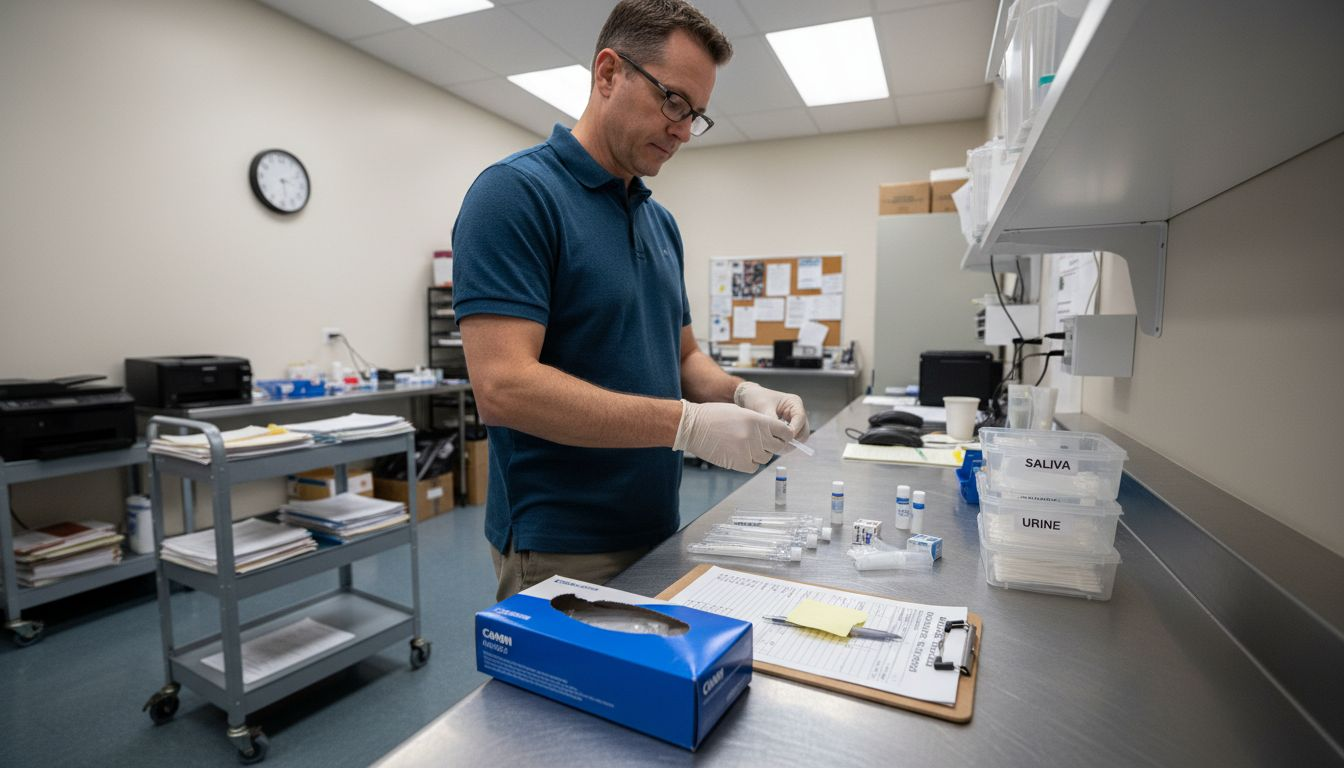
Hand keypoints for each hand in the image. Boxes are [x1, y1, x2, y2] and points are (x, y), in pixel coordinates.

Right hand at [673, 400, 793, 472]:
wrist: (692, 427)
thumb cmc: (713, 416)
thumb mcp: (741, 412)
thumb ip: (758, 422)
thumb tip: (772, 433)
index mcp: (758, 420)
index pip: (785, 432)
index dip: (784, 435)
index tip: (781, 437)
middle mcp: (756, 436)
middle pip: (777, 447)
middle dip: (772, 445)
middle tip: (761, 442)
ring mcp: (748, 451)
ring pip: (765, 458)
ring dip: (759, 454)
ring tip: (744, 446)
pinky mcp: (739, 463)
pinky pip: (753, 467)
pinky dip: (749, 463)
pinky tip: (738, 454)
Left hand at [734, 382, 808, 439]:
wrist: (747, 398)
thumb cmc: (756, 398)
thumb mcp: (763, 407)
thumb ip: (772, 420)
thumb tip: (779, 434)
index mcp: (794, 403)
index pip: (800, 418)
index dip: (794, 430)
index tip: (782, 437)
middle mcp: (797, 412)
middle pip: (803, 431)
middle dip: (793, 439)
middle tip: (779, 446)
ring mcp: (794, 422)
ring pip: (799, 438)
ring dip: (789, 443)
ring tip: (775, 447)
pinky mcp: (788, 429)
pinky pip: (791, 440)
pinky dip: (784, 444)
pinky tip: (773, 445)